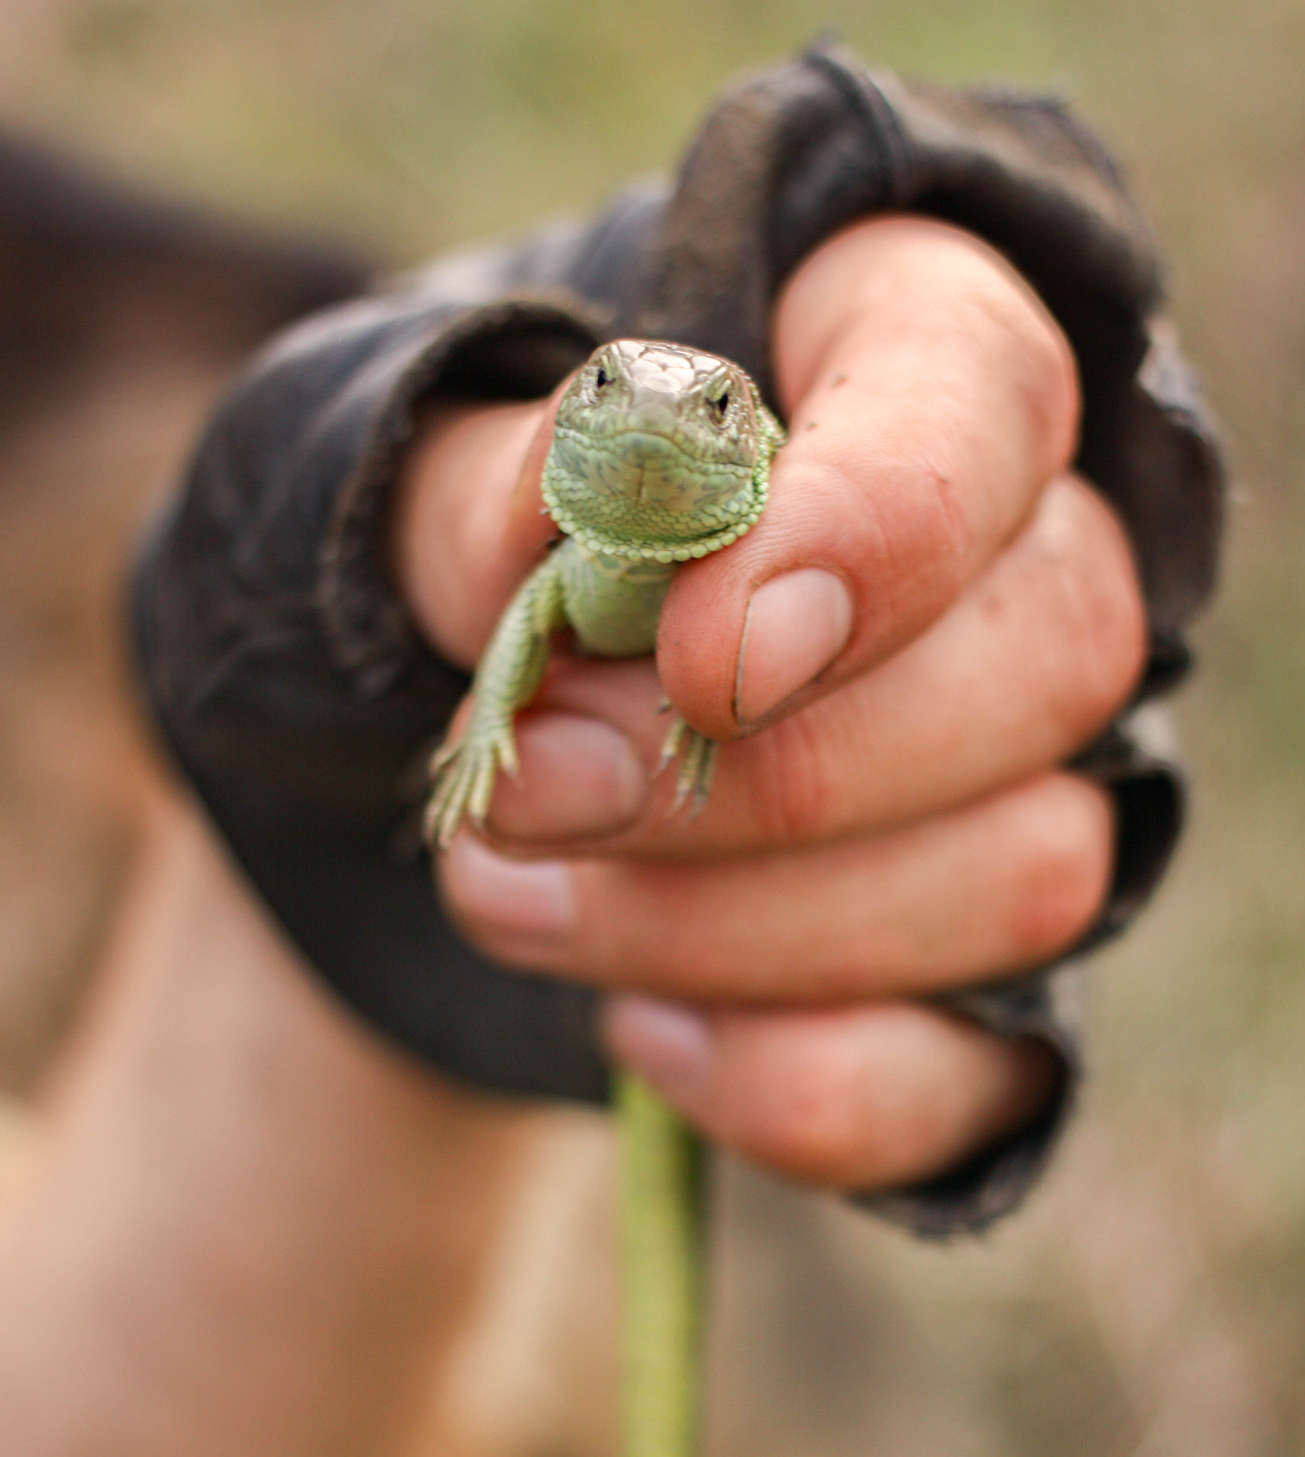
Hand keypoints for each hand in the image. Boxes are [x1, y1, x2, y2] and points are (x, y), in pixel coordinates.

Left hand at [395, 217, 1144, 1190]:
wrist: (485, 754)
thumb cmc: (473, 573)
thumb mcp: (410, 490)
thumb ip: (483, 490)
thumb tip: (575, 506)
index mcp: (902, 369)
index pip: (986, 397)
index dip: (881, 526)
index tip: (702, 658)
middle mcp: (1028, 579)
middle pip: (1050, 658)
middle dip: (775, 773)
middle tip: (536, 794)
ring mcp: (1040, 797)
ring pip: (1025, 876)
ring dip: (738, 925)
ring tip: (512, 900)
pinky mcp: (998, 997)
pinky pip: (970, 1078)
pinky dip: (793, 1084)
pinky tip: (640, 1035)